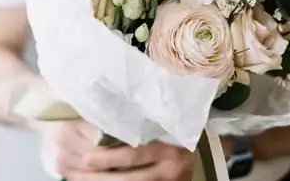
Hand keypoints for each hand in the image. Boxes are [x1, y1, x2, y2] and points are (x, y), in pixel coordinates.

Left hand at [38, 120, 193, 180]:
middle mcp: (166, 171)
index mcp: (168, 150)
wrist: (216, 156)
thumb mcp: (176, 125)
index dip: (110, 157)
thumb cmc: (194, 133)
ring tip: (77, 179)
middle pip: (127, 179)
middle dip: (99, 177)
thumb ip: (153, 123)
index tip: (86, 156)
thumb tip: (118, 116)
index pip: (135, 154)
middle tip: (73, 172)